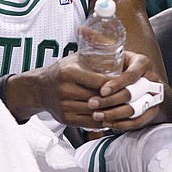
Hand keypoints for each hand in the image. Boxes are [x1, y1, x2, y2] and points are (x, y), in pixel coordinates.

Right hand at [22, 51, 156, 129]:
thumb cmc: (63, 70)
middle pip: (98, 97)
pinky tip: (112, 117)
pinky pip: (89, 122)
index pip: (99, 81)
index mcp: (69, 72)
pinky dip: (102, 121)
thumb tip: (118, 49)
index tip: (128, 84)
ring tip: (125, 109)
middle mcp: (64, 89)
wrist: (39, 88)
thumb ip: (94, 56)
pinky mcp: (65, 119)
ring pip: (95, 112)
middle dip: (115, 99)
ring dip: (111, 112)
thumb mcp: (75, 58)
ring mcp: (64, 105)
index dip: (115, 84)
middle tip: (132, 99)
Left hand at [89, 51, 163, 130]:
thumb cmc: (121, 67)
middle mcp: (151, 79)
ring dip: (114, 114)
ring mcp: (154, 96)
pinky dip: (122, 124)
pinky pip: (139, 121)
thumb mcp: (114, 56)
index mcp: (142, 63)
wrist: (138, 81)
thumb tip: (84, 42)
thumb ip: (102, 53)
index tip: (102, 90)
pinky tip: (107, 123)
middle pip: (133, 93)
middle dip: (111, 100)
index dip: (117, 84)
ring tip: (97, 115)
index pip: (131, 74)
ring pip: (136, 109)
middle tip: (92, 104)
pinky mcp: (152, 111)